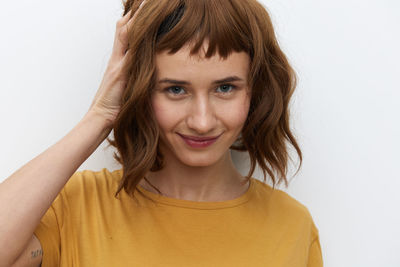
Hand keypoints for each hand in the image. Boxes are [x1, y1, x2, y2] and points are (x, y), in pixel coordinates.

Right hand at [88, 0, 145, 125]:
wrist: (101, 117)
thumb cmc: (114, 105)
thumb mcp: (124, 86)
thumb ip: (131, 75)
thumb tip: (143, 70)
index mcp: (118, 61)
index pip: (124, 33)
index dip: (133, 19)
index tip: (142, 7)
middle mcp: (117, 59)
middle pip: (124, 28)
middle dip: (134, 13)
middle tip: (146, 1)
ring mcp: (118, 63)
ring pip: (126, 34)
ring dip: (136, 18)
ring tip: (146, 4)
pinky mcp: (121, 72)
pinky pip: (130, 50)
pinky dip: (136, 36)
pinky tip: (145, 27)